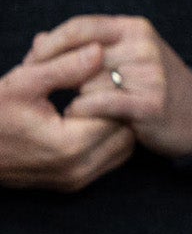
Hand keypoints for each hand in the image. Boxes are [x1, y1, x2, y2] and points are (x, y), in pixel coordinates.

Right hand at [0, 43, 134, 190]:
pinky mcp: (73, 184)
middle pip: (126, 134)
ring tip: (93, 102)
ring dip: (116, 126)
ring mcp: (76, 180)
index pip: (117, 113)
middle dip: (118, 108)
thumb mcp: (24, 82)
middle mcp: (78, 169)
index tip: (96, 74)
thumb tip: (99, 50)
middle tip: (99, 87)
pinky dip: (107, 141)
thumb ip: (64, 67)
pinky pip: (109, 162)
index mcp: (69, 145)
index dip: (111, 91)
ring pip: (123, 150)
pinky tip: (88, 120)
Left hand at [26, 15, 191, 158]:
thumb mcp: (123, 55)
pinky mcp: (150, 103)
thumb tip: (38, 41)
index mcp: (135, 29)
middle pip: (80, 59)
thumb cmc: (151, 86)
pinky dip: (83, 110)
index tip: (33, 61)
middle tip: (57, 90)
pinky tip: (81, 114)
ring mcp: (149, 75)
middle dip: (63, 76)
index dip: (51, 45)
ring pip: (87, 83)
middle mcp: (143, 47)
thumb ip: (84, 45)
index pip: (80, 28)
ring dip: (78, 97)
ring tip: (87, 105)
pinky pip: (98, 103)